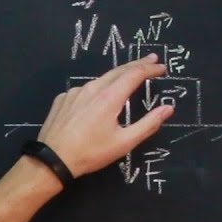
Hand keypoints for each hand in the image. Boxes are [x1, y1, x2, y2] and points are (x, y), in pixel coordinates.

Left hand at [36, 54, 172, 177]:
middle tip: (151, 61)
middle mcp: (92, 88)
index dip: (150, 69)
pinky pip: (84, 90)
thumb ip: (148, 124)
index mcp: (109, 97)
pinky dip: (96, 90)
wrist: (52, 160)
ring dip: (116, 76)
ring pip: (100, 79)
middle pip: (118, 71)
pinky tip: (97, 99)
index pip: (134, 74)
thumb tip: (168, 108)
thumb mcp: (124, 142)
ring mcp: (74, 92)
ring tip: (127, 77)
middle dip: (137, 65)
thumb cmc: (91, 153)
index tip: (162, 67)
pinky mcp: (63, 99)